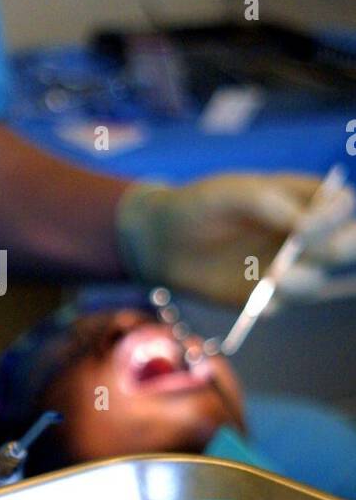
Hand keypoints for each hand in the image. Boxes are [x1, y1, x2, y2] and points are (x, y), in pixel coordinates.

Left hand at [116, 172, 355, 305]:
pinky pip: (282, 304)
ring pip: (316, 279)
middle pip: (346, 245)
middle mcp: (304, 234)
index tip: (305, 227)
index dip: (335, 217)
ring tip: (274, 280)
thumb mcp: (232, 193)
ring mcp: (289, 266)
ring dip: (301, 282)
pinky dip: (274, 305)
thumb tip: (306, 228)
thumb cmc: (200, 205)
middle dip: (337, 250)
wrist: (162, 241)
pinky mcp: (266, 294)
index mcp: (303, 198)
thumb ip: (271, 204)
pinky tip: (259, 306)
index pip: (342, 205)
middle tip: (313, 254)